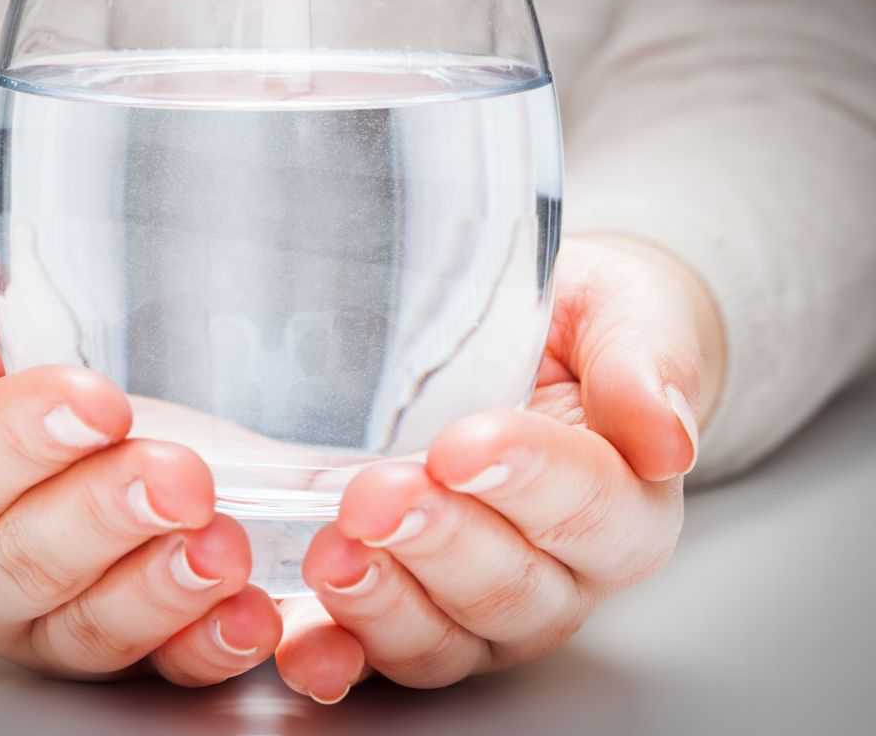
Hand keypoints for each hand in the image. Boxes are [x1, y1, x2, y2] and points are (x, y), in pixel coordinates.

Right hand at [0, 221, 281, 684]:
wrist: (61, 325)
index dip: (15, 447)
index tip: (94, 403)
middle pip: (19, 568)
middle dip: (105, 519)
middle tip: (176, 474)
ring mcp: (42, 610)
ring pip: (86, 629)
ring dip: (161, 592)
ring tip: (221, 544)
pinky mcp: (122, 628)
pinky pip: (158, 662)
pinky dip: (207, 644)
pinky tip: (247, 612)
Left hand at [274, 235, 724, 700]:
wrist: (524, 346)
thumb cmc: (575, 330)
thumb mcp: (621, 313)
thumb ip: (645, 362)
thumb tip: (669, 439)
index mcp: (624, 505)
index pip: (588, 507)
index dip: (525, 480)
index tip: (461, 448)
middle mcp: (559, 576)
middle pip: (508, 587)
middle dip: (436, 541)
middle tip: (377, 496)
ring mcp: (480, 609)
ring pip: (443, 638)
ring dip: (381, 603)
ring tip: (334, 555)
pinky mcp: (409, 615)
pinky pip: (375, 654)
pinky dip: (335, 655)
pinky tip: (300, 641)